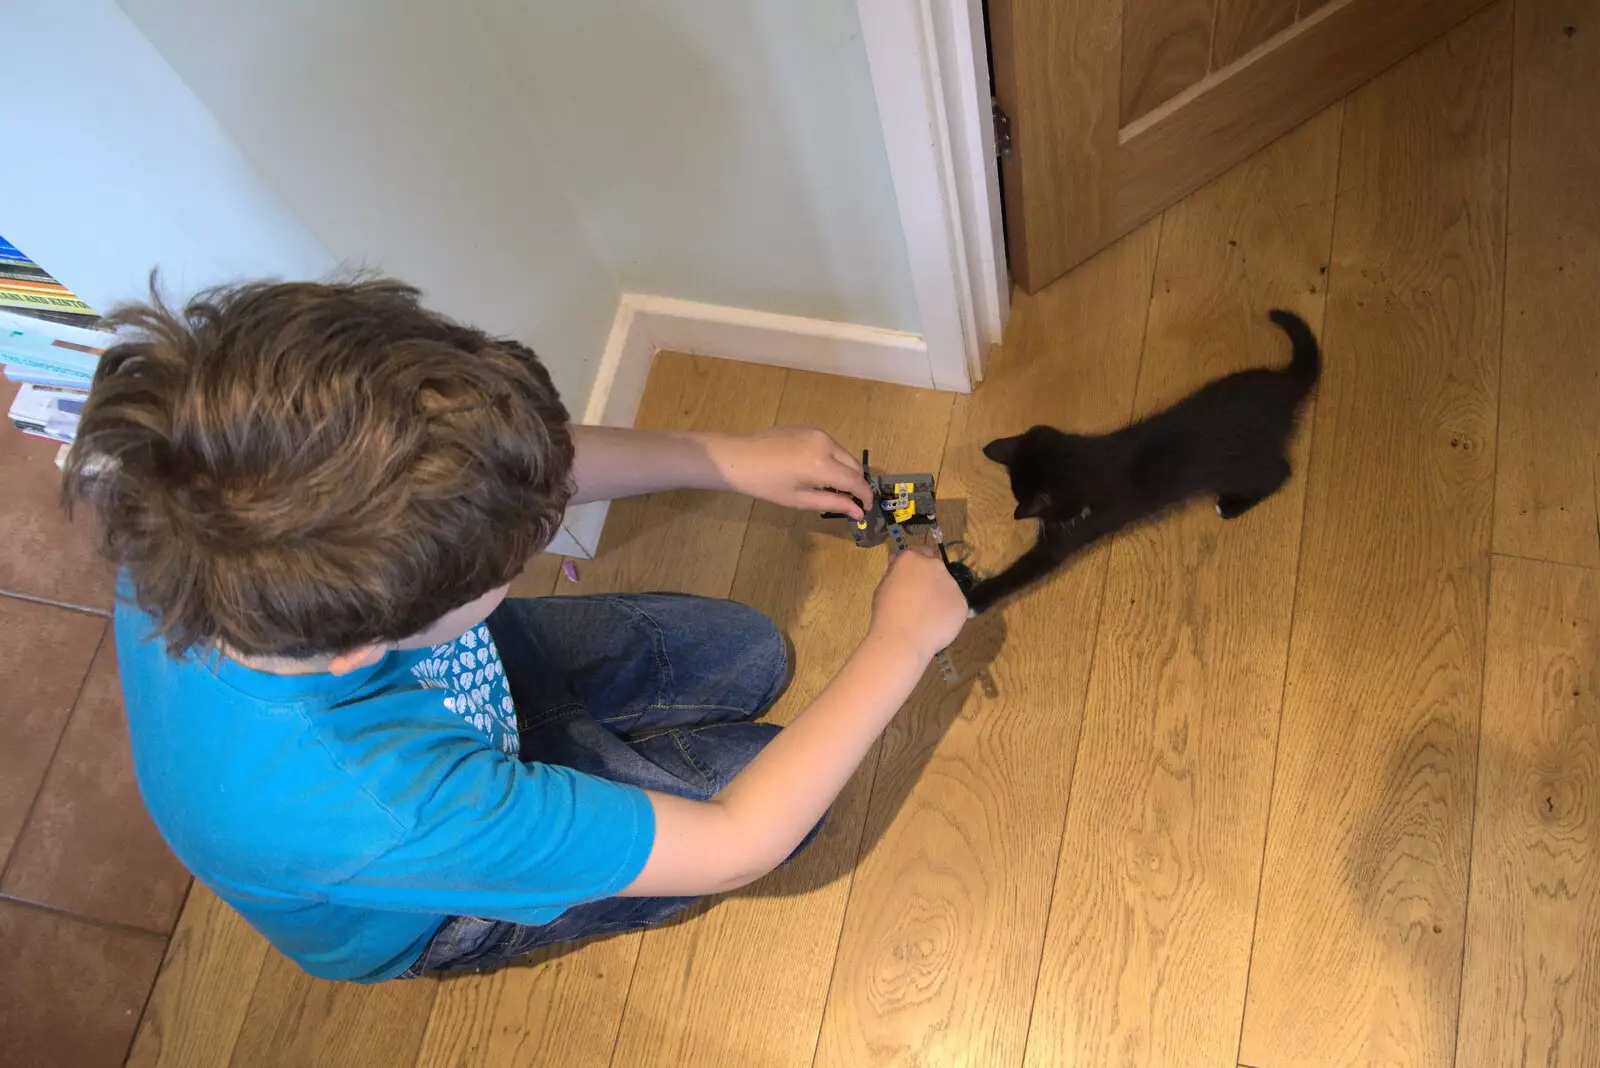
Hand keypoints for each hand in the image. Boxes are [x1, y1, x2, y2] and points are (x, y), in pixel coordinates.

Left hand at [704, 427, 873, 518]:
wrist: (739, 458)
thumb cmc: (766, 484)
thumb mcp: (799, 499)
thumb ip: (833, 503)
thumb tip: (857, 511)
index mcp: (823, 465)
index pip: (856, 482)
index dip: (865, 497)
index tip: (865, 509)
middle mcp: (826, 444)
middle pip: (855, 466)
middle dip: (857, 484)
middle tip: (849, 501)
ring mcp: (818, 433)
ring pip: (844, 455)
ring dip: (845, 471)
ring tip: (831, 488)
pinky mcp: (810, 428)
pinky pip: (831, 446)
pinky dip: (834, 460)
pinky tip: (818, 472)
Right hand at [869, 548, 968, 660]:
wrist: (903, 639)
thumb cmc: (886, 613)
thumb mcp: (884, 586)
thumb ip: (896, 574)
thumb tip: (900, 567)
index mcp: (912, 558)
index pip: (920, 552)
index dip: (917, 566)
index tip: (911, 579)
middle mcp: (935, 566)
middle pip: (936, 569)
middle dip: (930, 580)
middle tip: (918, 600)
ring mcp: (951, 584)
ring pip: (947, 588)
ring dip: (940, 596)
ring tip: (927, 617)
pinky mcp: (962, 603)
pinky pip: (955, 605)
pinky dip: (948, 613)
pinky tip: (935, 625)